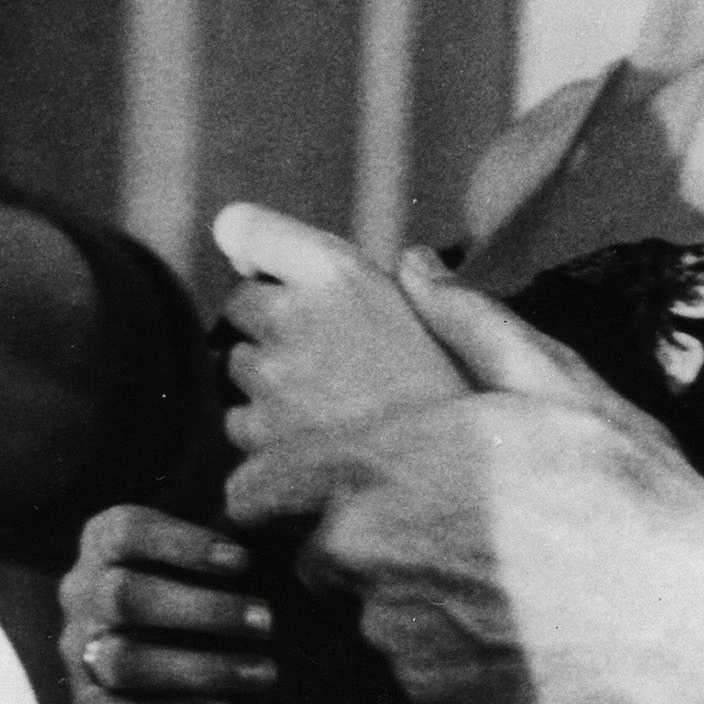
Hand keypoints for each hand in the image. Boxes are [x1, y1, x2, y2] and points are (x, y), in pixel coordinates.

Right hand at [56, 504, 275, 703]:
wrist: (171, 671)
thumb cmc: (201, 594)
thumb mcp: (207, 563)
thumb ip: (226, 551)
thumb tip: (274, 532)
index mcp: (103, 543)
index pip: (126, 531)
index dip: (183, 544)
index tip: (244, 561)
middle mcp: (81, 592)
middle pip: (123, 596)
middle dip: (202, 610)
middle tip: (267, 622)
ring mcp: (79, 651)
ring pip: (124, 660)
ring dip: (200, 669)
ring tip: (263, 674)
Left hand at [210, 203, 468, 456]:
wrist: (464, 477)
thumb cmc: (452, 391)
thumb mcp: (420, 305)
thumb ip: (341, 272)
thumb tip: (244, 235)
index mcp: (338, 273)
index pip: (242, 226)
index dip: (248, 245)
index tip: (259, 265)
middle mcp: (294, 316)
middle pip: (239, 305)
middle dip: (268, 323)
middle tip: (323, 354)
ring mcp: (272, 377)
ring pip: (239, 366)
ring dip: (268, 379)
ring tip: (330, 402)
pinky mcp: (259, 434)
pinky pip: (239, 421)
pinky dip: (266, 431)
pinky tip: (319, 438)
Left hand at [223, 258, 703, 703]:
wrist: (692, 613)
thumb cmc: (626, 486)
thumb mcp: (552, 383)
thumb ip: (468, 324)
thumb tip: (417, 268)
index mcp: (377, 463)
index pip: (252, 489)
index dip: (271, 492)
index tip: (297, 493)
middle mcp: (365, 549)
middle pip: (309, 552)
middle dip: (350, 542)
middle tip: (432, 531)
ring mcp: (394, 628)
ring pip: (362, 612)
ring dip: (400, 598)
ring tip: (485, 578)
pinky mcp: (430, 692)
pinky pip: (410, 668)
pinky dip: (441, 651)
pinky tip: (507, 626)